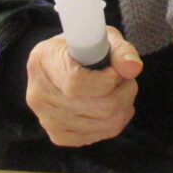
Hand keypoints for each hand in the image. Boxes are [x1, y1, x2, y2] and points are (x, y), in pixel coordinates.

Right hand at [25, 27, 142, 146]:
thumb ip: (120, 50)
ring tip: (120, 88)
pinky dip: (116, 119)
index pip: (76, 83)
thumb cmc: (83, 46)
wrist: (64, 64)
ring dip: (124, 105)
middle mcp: (38, 94)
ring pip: (104, 123)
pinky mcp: (59, 135)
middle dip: (122, 91)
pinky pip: (101, 133)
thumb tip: (133, 68)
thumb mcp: (101, 37)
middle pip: (97, 107)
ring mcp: (47, 119)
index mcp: (43, 60)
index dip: (106, 80)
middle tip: (124, 77)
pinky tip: (112, 103)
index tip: (114, 70)